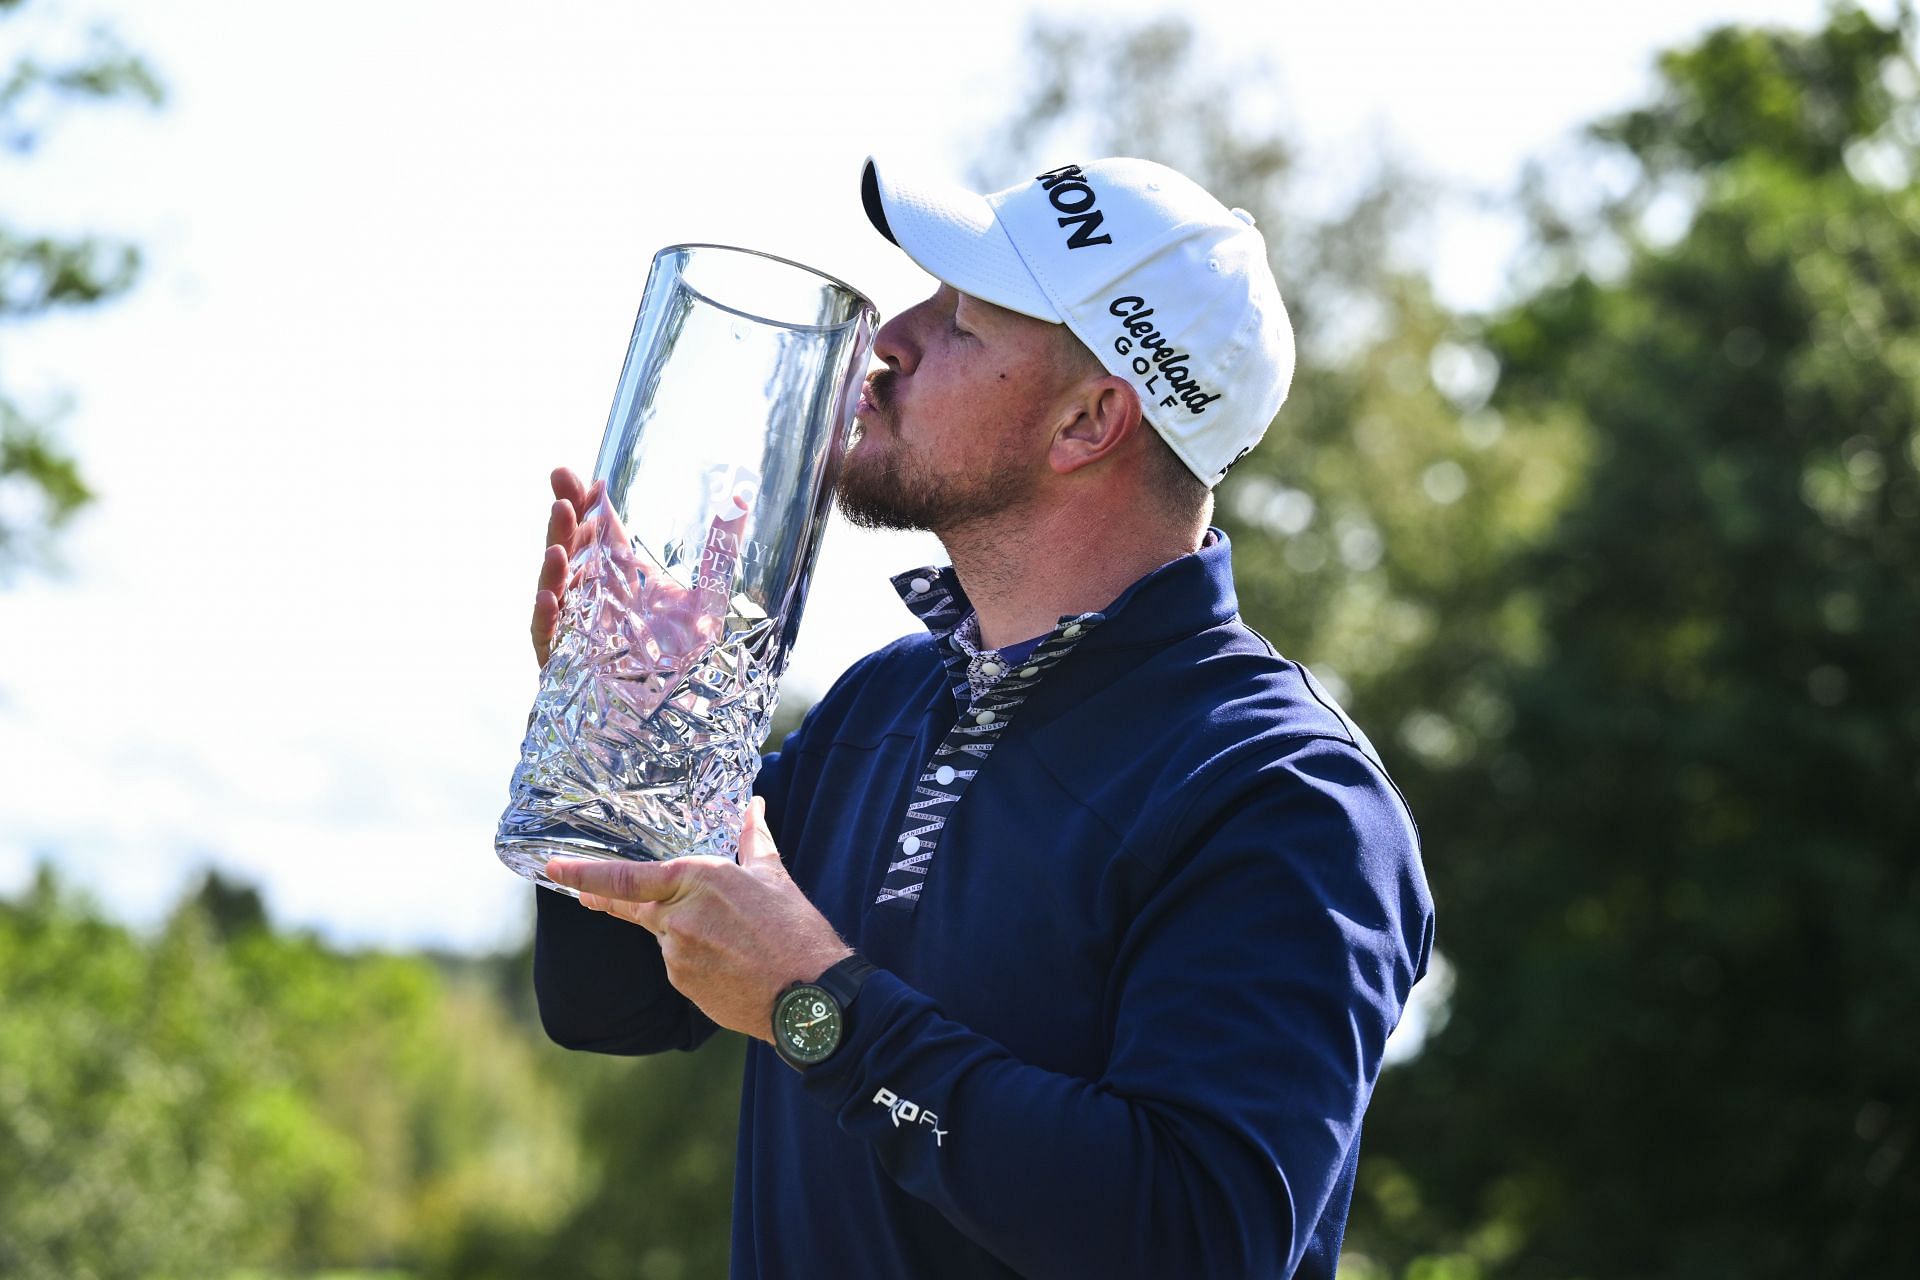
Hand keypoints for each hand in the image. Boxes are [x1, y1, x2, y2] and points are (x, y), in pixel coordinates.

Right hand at [529, 465, 750, 671]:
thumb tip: (741, 498)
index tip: (581, 476)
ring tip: (556, 544)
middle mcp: (595, 599)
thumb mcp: (710, 600)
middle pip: (571, 552)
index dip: (589, 505)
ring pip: (555, 590)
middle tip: (561, 488)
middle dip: (564, 522)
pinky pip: (549, 639)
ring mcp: (577, 629)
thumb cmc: (692, 659)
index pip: (600, 534)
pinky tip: (549, 598)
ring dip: (552, 566)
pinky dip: (546, 618)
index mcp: (623, 580)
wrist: (684, 714)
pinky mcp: (568, 665)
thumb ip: (720, 552)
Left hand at [545, 798, 851, 1041]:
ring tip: (734, 940)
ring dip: (684, 933)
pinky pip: (680, 964)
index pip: (625, 877)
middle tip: (587, 895)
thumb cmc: (796, 932)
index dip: (583, 874)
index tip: (554, 868)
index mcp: (697, 879)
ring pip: (664, 936)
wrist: (808, 997)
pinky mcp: (683, 986)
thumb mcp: (774, 877)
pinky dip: (697, 958)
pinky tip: (731, 963)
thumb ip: (754, 840)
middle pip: (632, 907)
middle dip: (607, 900)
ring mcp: (676, 956)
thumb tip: (754, 806)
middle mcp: (677, 917)